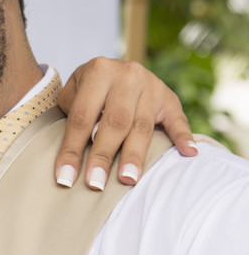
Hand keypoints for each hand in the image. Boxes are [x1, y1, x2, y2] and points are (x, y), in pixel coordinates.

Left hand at [56, 57, 196, 189]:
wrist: (110, 70)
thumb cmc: (85, 92)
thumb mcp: (71, 95)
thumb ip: (72, 119)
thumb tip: (72, 158)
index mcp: (99, 71)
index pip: (82, 118)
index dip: (72, 149)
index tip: (64, 178)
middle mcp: (128, 75)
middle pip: (114, 123)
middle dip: (103, 156)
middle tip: (95, 184)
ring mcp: (152, 86)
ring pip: (141, 126)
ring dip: (134, 155)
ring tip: (128, 179)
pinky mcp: (170, 98)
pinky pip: (178, 120)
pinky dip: (184, 137)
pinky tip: (188, 154)